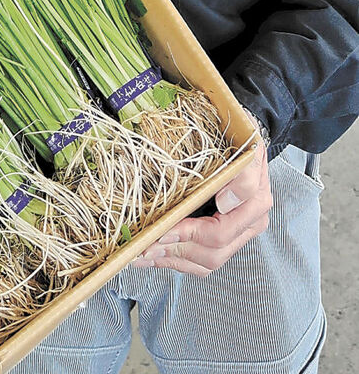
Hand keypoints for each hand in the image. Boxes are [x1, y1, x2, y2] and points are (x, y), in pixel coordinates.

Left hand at [133, 140, 271, 276]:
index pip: (221, 232)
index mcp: (255, 206)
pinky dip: (177, 261)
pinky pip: (201, 262)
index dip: (190, 234)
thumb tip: (226, 203)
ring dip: (174, 260)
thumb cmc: (241, 141)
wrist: (243, 139)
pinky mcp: (221, 239)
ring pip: (206, 263)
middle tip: (147, 246)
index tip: (165, 230)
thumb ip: (243, 175)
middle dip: (177, 250)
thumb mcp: (246, 147)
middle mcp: (248, 225)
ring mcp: (235, 235)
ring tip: (146, 254)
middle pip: (213, 254)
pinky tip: (156, 256)